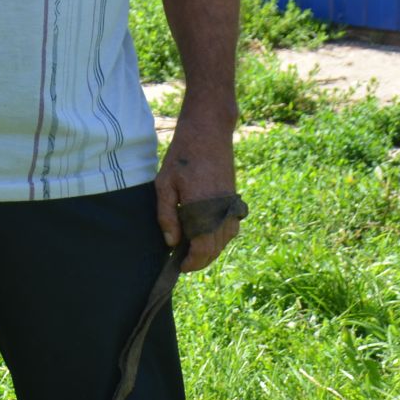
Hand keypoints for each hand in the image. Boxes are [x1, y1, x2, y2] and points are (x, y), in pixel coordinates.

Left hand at [154, 102, 239, 272]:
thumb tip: (171, 242)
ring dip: (210, 250)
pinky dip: (219, 237)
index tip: (180, 266)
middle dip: (200, 259)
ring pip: (225, 240)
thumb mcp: (164, 184)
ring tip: (191, 250)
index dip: (192, 262)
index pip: (203, 249)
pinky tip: (206, 234)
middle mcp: (222, 212)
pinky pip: (231, 228)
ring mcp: (231, 207)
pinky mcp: (235, 200)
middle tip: (183, 261)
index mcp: (203, 210)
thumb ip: (166, 215)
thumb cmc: (182, 157)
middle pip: (215, 248)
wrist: (209, 133)